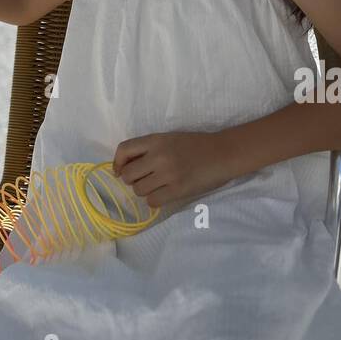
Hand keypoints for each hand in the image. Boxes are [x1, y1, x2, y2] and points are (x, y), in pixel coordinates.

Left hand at [112, 131, 235, 207]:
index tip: (120, 170)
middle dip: (132, 179)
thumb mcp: (169, 138)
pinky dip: (155, 200)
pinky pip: (152, 201)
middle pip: (128, 174)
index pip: (124, 150)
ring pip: (138, 190)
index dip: (117, 162)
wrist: (222, 153)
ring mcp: (168, 174)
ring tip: (157, 186)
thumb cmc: (196, 145)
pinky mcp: (178, 190)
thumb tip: (125, 165)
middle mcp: (159, 156)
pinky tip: (164, 194)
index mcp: (156, 140)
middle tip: (144, 179)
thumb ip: (149, 148)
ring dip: (144, 190)